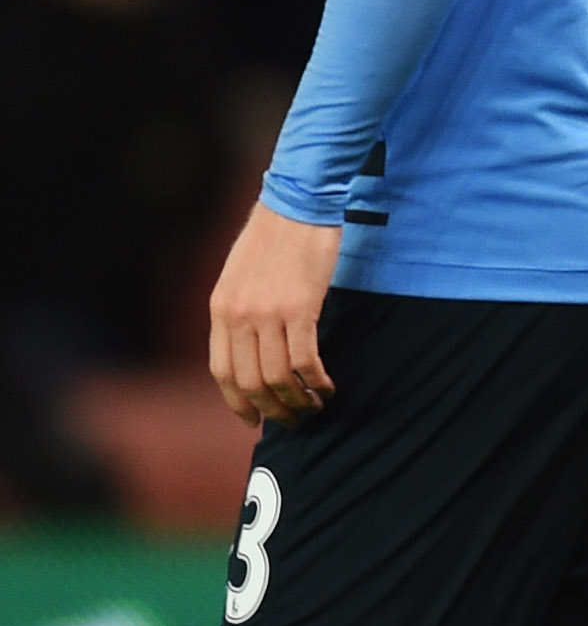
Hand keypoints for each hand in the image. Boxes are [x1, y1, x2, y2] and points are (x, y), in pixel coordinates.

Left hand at [208, 202, 340, 426]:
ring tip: (315, 406)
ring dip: (298, 399)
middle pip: (250, 381)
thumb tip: (251, 348)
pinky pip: (305, 360)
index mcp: (220, 309)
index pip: (222, 372)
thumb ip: (240, 311)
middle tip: (294, 419)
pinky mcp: (299, 308)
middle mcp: (238, 316)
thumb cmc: (275, 237)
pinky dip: (317, 381)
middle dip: (273, 408)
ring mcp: (267, 313)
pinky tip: (329, 385)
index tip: (255, 419)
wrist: (297, 205)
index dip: (238, 402)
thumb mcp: (240, 276)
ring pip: (277, 376)